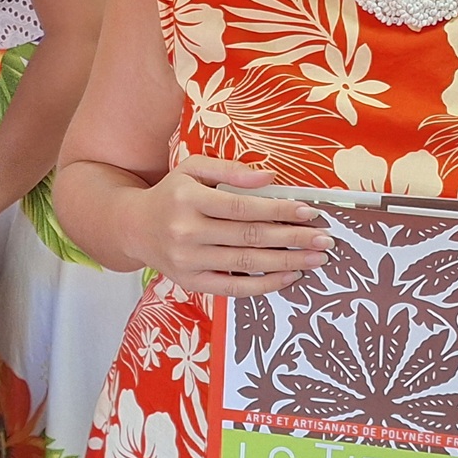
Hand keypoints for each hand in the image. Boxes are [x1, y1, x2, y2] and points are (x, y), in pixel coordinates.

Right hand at [125, 156, 329, 295]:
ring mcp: (188, 262)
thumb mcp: (193, 169)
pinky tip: (289, 277)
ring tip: (316, 259)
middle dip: (292, 238)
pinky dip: (265, 285)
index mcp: (188, 199)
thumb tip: (269, 178)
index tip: (309, 211)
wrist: (134, 228)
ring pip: (246, 263)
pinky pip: (234, 288)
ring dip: (287, 262)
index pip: (243, 207)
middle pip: (250, 237)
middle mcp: (186, 232)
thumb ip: (229, 170)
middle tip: (324, 239)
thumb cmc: (171, 194)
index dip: (279, 210)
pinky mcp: (191, 283)